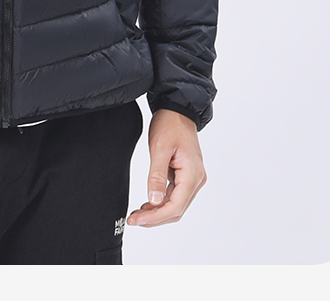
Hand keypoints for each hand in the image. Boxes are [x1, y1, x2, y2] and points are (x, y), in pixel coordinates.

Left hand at [127, 108, 206, 226]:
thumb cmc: (170, 124)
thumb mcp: (159, 148)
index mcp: (192, 174)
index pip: (176, 206)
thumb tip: (155, 201)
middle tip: (134, 220)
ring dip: (157, 212)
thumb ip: (157, 176)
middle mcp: (196, 179)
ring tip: (137, 214)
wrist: (177, 109)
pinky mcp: (185, 175)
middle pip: (176, 210)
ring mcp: (192, 178)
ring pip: (176, 205)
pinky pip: (174, 195)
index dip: (156, 217)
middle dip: (155, 218)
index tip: (138, 220)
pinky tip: (147, 204)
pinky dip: (161, 202)